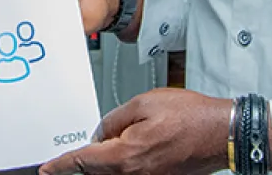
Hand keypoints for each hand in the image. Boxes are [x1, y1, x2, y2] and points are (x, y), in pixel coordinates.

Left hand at [40, 88, 230, 174]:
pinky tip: (129, 150)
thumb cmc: (192, 117)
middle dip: (83, 164)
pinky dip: (122, 166)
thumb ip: (114, 119)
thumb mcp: (144, 103)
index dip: (61, 165)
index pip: (83, 162)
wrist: (224, 134)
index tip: (47, 169)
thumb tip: (101, 133)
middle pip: (96, 173)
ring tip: (108, 146)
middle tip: (74, 155)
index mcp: (126, 156)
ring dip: (104, 165)